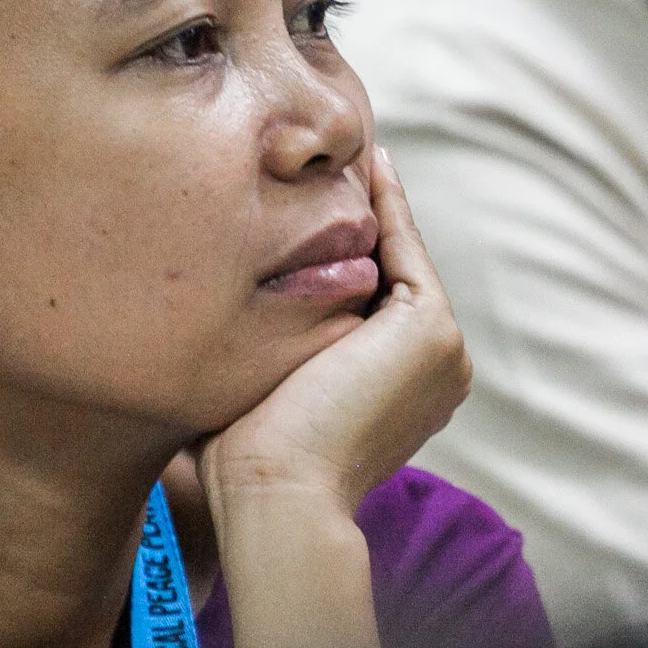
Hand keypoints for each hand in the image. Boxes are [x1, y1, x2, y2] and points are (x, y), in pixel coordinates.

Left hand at [197, 144, 470, 522]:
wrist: (275, 498)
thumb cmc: (246, 462)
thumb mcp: (262, 392)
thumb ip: (265, 349)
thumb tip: (205, 316)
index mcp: (405, 391)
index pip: (375, 303)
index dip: (346, 254)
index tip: (312, 207)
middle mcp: (436, 371)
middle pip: (393, 273)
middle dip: (365, 219)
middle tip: (335, 159)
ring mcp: (442, 350)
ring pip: (401, 256)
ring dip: (376, 202)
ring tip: (350, 149)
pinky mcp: (430, 330)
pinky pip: (403, 247)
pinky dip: (385, 204)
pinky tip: (366, 162)